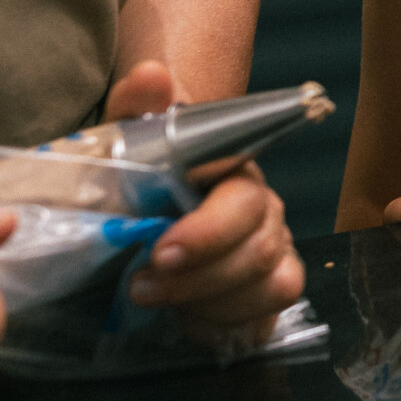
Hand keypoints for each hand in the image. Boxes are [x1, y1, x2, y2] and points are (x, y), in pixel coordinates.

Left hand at [107, 60, 306, 343]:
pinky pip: (266, 319)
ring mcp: (269, 257)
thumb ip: (137, 106)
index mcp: (237, 174)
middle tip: (141, 285)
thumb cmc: (142, 176)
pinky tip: (187, 319)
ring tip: (155, 301)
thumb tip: (152, 76)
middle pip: (260, 250)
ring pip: (272, 287)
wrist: (148, 212)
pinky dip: (227, 324)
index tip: (160, 251)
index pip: (245, 204)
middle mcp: (264, 215)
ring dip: (210, 302)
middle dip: (199, 276)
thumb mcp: (128, 139)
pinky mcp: (262, 297)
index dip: (209, 233)